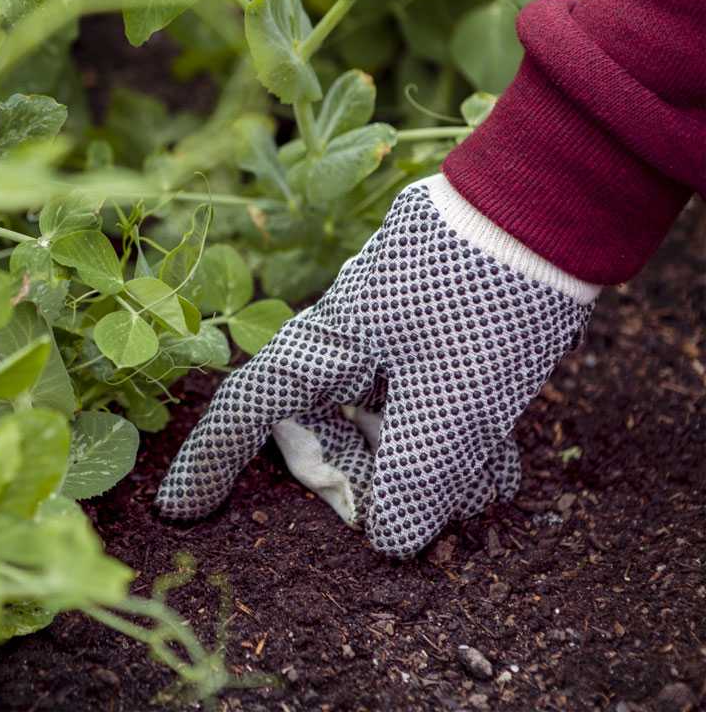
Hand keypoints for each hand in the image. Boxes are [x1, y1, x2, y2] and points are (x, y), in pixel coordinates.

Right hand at [155, 174, 598, 557]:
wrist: (553, 196)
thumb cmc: (487, 293)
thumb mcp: (455, 396)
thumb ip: (419, 474)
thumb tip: (393, 538)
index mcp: (325, 345)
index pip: (248, 409)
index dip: (212, 461)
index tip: (182, 509)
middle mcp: (346, 336)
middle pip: (327, 427)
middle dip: (371, 479)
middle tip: (421, 514)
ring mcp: (393, 327)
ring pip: (384, 416)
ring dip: (425, 461)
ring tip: (482, 488)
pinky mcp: (437, 321)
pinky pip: (425, 394)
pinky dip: (452, 433)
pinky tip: (496, 463)